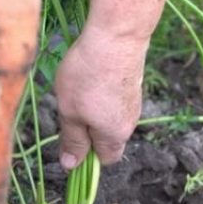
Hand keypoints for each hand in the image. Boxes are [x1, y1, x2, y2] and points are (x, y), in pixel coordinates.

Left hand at [54, 27, 146, 169]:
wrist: (116, 36)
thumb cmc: (88, 77)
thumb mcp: (70, 113)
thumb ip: (72, 141)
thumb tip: (72, 167)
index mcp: (115, 136)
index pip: (105, 160)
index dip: (87, 155)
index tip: (69, 139)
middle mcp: (129, 122)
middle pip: (108, 137)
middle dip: (88, 130)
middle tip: (69, 109)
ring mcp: (133, 101)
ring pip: (110, 115)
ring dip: (93, 109)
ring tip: (78, 88)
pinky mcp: (133, 83)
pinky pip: (114, 98)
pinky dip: (102, 93)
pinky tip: (90, 76)